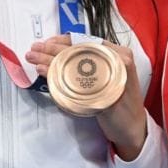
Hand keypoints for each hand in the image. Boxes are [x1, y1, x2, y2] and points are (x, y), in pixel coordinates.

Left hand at [25, 35, 147, 160]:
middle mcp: (118, 60)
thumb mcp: (108, 77)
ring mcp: (113, 76)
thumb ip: (91, 66)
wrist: (133, 127)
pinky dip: (58, 75)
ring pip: (76, 63)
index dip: (64, 40)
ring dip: (51, 60)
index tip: (47, 42)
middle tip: (34, 49)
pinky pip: (77, 82)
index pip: (87, 40)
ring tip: (34, 60)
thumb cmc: (117, 101)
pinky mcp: (106, 92)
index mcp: (119, 53)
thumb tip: (61, 57)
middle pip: (79, 50)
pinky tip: (46, 73)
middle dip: (52, 49)